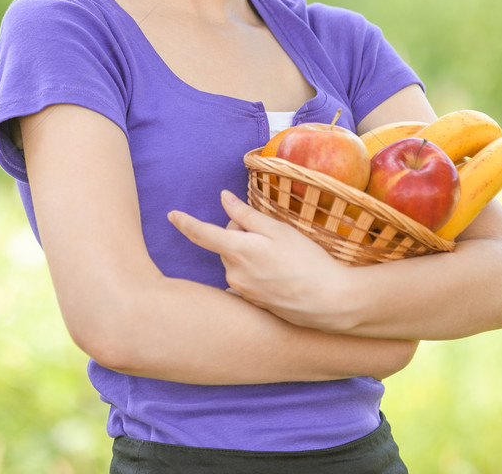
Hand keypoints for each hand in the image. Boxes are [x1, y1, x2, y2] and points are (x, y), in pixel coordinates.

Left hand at [168, 190, 351, 329]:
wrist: (330, 302)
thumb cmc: (307, 261)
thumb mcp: (278, 230)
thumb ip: (246, 215)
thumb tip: (223, 198)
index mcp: (238, 251)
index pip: (202, 234)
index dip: (185, 222)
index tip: (172, 215)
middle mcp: (234, 274)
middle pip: (226, 243)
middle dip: (241, 234)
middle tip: (272, 237)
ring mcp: (242, 292)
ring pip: (236, 261)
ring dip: (250, 253)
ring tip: (281, 258)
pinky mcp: (253, 304)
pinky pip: (246, 278)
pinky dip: (257, 272)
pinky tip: (280, 275)